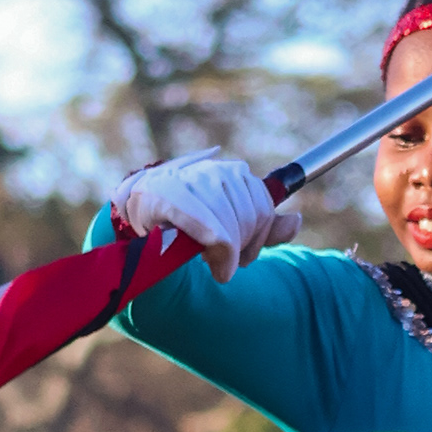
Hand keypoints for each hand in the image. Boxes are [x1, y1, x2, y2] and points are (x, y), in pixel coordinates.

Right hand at [110, 147, 302, 282]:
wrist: (134, 220)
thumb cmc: (185, 226)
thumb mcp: (232, 228)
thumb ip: (265, 228)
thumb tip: (297, 221)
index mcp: (233, 174)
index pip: (264, 207)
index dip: (258, 237)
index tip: (240, 252)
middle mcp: (214, 171)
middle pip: (251, 217)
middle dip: (240, 247)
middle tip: (219, 259)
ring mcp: (191, 181)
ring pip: (230, 226)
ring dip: (222, 253)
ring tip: (203, 256)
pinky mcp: (168, 197)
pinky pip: (206, 225)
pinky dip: (213, 244)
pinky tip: (208, 256)